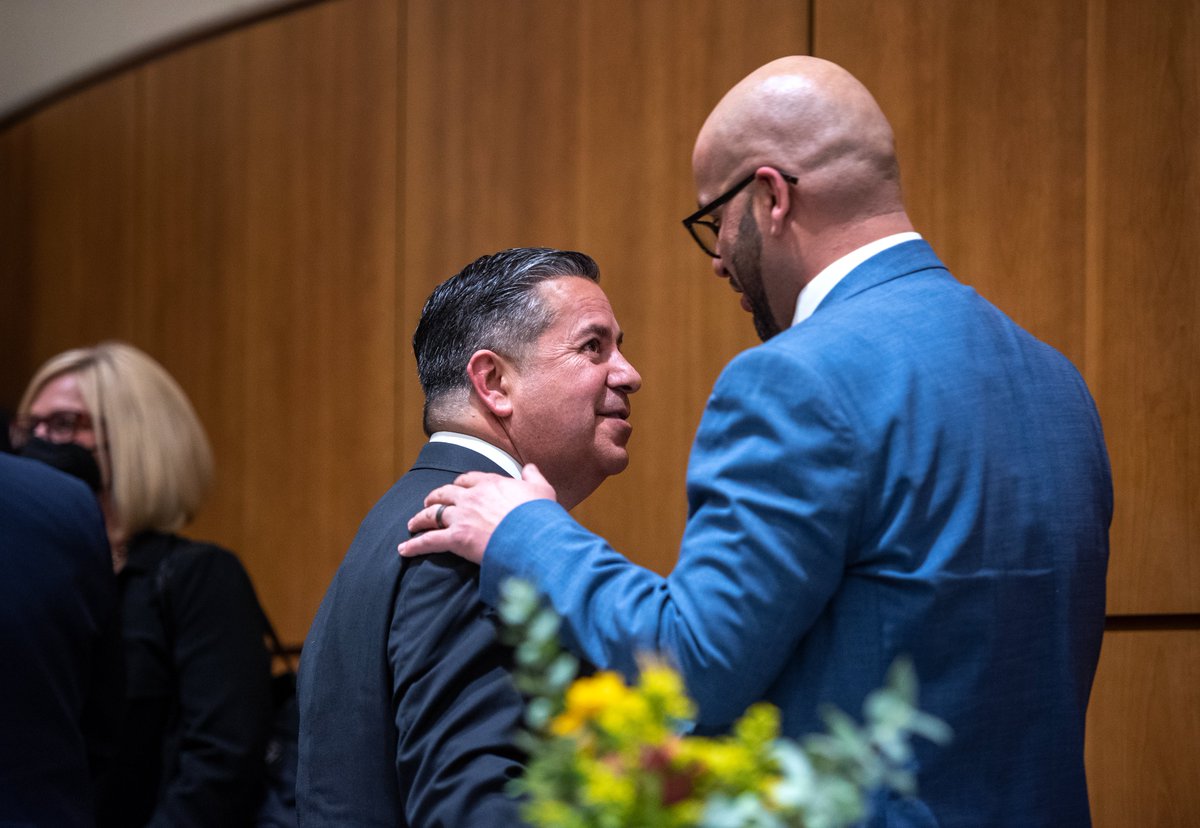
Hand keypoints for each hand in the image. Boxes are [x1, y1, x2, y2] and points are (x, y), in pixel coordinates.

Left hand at [398, 464, 556, 563]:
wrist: (534, 537)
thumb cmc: (540, 516)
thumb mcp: (542, 490)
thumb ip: (533, 476)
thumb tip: (529, 467)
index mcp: (491, 483)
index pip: (469, 479)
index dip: (460, 484)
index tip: (458, 488)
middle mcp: (472, 496)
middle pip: (445, 492)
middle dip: (435, 497)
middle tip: (430, 503)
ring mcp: (462, 516)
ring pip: (433, 513)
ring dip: (420, 518)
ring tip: (413, 524)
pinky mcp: (456, 538)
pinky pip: (429, 540)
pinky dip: (414, 545)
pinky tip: (403, 549)